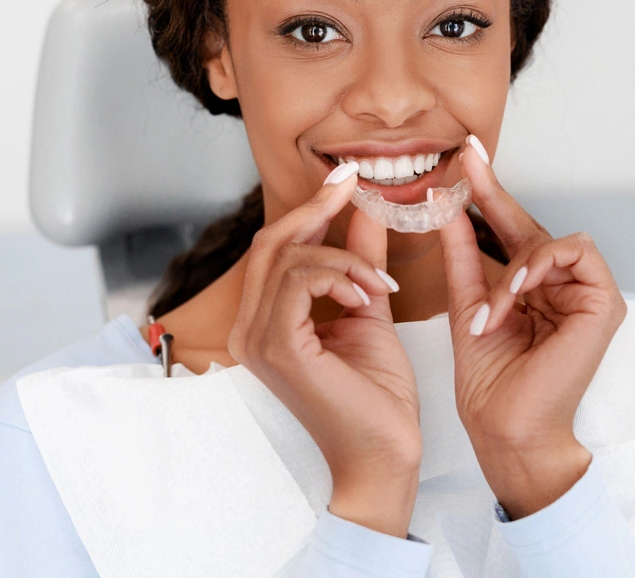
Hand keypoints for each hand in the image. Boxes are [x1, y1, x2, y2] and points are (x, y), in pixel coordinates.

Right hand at [227, 163, 421, 536]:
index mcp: (265, 322)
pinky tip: (368, 295)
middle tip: (355, 184)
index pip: (275, 250)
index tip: (347, 179)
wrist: (385, 456)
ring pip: (289, 256)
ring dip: (344, 256)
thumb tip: (365, 212)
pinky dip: (340, 274)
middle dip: (316, 208)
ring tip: (379, 283)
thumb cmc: (376, 398)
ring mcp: (257, 339)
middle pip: (271, 243)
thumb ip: (359, 262)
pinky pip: (301, 279)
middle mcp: (249, 329)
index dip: (310, 208)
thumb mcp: (368, 310)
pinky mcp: (277, 347)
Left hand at [438, 136, 627, 517]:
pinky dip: (539, 268)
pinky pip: (574, 254)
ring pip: (552, 240)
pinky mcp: (605, 303)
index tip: (465, 155)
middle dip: (495, 195)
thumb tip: (447, 205)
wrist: (504, 428)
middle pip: (532, 227)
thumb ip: (463, 253)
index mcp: (532, 288)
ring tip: (493, 307)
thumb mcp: (468, 302)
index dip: (489, 192)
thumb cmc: (489, 380)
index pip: (510, 230)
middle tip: (467, 161)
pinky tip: (517, 291)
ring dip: (515, 266)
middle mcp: (562, 287)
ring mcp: (587, 294)